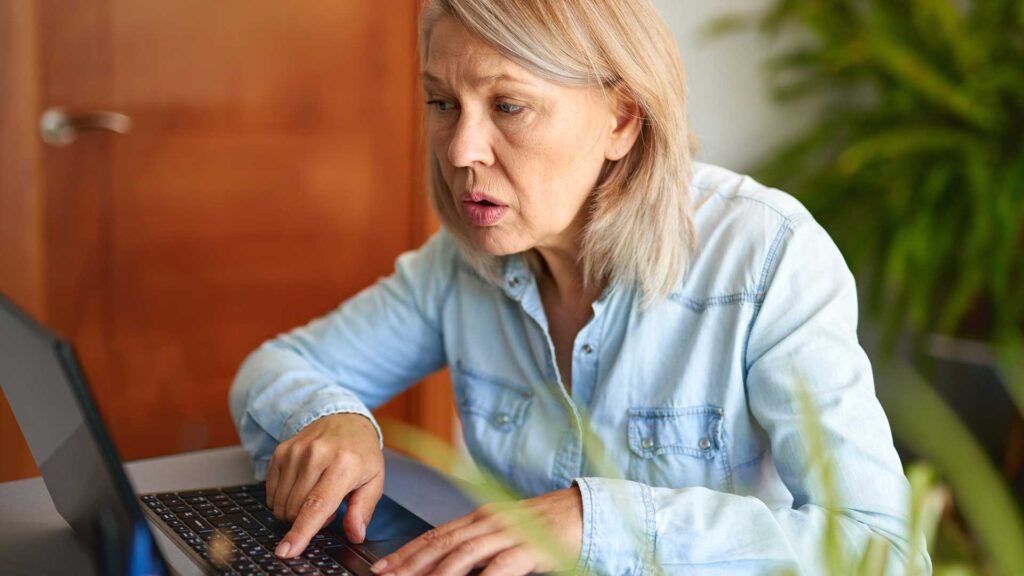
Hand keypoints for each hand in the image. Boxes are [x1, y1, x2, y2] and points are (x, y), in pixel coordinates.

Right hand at [266, 413, 383, 558]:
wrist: (344, 419)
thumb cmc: (361, 453)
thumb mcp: (374, 481)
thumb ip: (363, 510)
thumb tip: (355, 535)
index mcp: (344, 465)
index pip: (317, 505)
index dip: (301, 531)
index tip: (288, 551)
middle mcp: (316, 455)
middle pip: (295, 508)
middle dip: (307, 519)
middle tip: (328, 504)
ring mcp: (295, 452)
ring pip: (281, 503)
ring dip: (295, 510)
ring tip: (315, 492)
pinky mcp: (281, 451)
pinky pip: (271, 491)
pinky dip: (283, 498)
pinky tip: (301, 486)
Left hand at [369, 487, 582, 575]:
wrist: (590, 510)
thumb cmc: (551, 525)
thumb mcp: (509, 532)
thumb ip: (482, 547)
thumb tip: (453, 566)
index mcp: (482, 517)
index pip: (436, 534)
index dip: (407, 551)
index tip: (382, 566)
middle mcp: (490, 521)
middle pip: (441, 543)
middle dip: (409, 562)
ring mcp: (509, 532)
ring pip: (463, 554)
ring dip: (435, 573)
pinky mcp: (530, 547)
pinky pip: (500, 566)